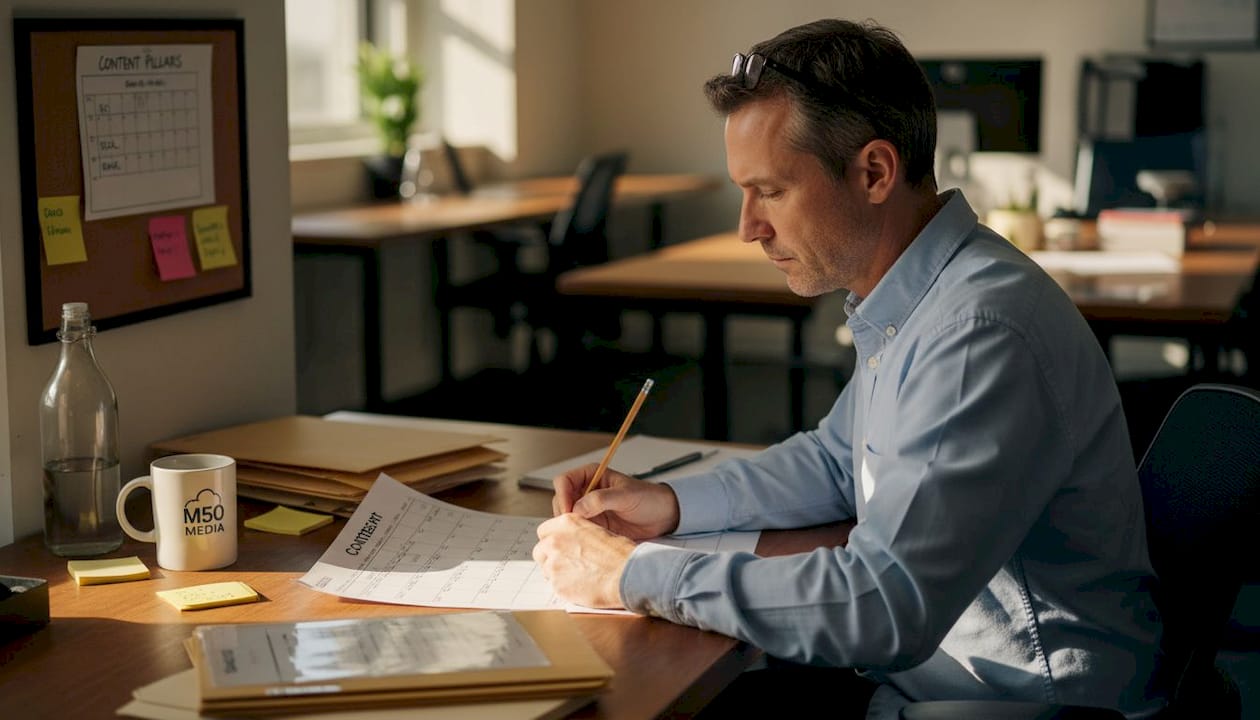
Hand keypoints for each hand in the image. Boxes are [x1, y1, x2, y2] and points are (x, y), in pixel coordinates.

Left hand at [533, 513, 634, 608]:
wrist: (627, 575)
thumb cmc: (621, 554)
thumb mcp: (598, 532)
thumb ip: (578, 535)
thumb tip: (573, 543)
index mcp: (566, 524)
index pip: (544, 531)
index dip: (551, 540)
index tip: (558, 546)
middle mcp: (555, 541)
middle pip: (540, 550)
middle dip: (549, 557)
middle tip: (565, 563)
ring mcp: (554, 563)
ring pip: (545, 569)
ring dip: (556, 573)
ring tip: (576, 576)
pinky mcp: (556, 584)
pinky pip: (554, 586)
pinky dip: (563, 587)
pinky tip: (580, 586)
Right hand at [552, 463, 679, 540]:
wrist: (663, 516)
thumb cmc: (648, 498)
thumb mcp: (625, 496)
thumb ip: (601, 499)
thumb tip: (577, 508)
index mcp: (591, 475)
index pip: (564, 481)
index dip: (562, 495)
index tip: (569, 511)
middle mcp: (586, 491)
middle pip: (561, 500)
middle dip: (563, 514)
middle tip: (573, 527)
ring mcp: (588, 509)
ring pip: (566, 518)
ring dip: (569, 526)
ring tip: (580, 535)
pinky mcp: (594, 525)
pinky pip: (577, 530)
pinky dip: (578, 536)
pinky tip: (585, 541)